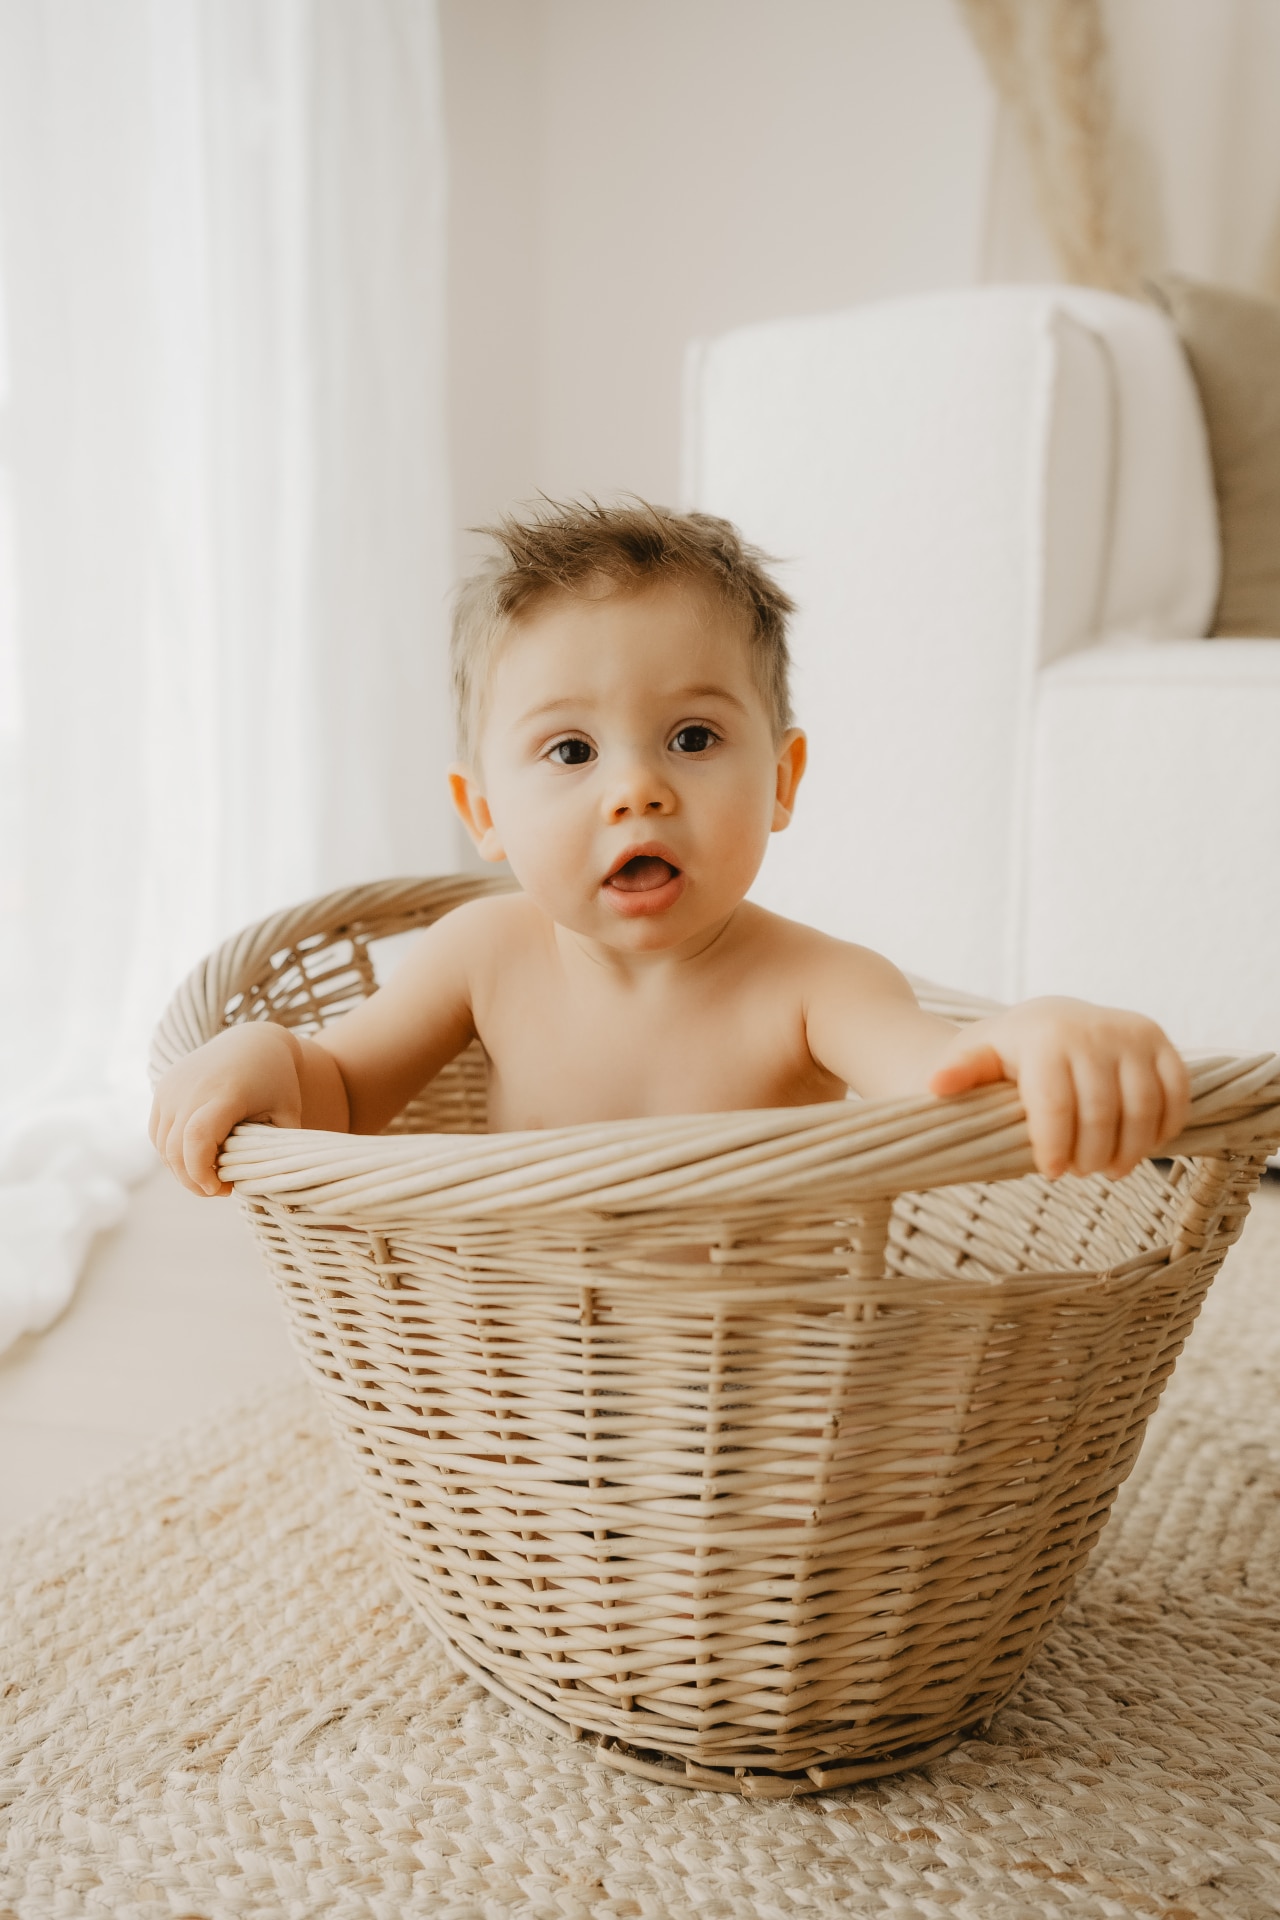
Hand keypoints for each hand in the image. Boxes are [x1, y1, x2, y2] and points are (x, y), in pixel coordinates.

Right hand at [149, 1023, 306, 1196]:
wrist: (252, 1040)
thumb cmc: (277, 1082)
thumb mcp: (287, 1114)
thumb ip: (276, 1149)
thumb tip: (265, 1188)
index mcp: (224, 1093)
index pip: (197, 1139)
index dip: (202, 1173)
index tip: (223, 1189)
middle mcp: (190, 1089)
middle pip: (175, 1149)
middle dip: (193, 1180)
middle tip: (219, 1191)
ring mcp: (171, 1088)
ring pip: (163, 1145)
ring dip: (181, 1169)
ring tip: (209, 1176)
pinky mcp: (162, 1088)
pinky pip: (158, 1132)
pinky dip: (172, 1152)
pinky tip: (196, 1158)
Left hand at [927, 997, 1189, 1179]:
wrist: (1044, 1022)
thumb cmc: (1005, 1053)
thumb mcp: (975, 1060)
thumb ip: (960, 1072)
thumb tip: (936, 1085)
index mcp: (1044, 1036)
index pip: (1055, 1106)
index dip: (1054, 1147)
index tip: (1050, 1172)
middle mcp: (1092, 1029)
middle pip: (1101, 1113)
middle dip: (1091, 1154)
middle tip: (1079, 1173)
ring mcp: (1130, 1033)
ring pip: (1142, 1108)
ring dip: (1130, 1150)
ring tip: (1109, 1170)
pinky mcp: (1158, 1041)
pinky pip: (1175, 1092)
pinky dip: (1163, 1127)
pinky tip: (1142, 1147)